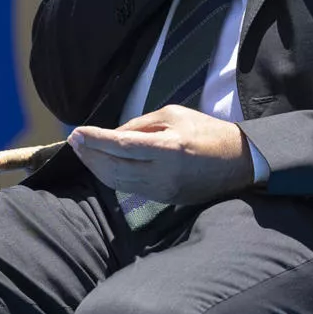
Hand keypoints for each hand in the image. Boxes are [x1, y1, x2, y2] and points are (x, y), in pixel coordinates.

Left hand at [67, 106, 254, 205]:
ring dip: (96, 167)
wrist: (238, 162)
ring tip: (82, 152)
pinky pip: (130, 188)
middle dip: (90, 154)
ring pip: (119, 182)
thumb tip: (114, 133)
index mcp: (169, 148)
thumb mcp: (175, 114)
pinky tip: (101, 165)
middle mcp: (164, 173)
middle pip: (115, 167)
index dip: (96, 140)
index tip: (77, 132)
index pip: (122, 145)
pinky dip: (111, 177)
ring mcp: (163, 190)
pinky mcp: (164, 199)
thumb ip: (141, 123)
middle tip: (73, 140)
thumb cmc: (207, 131)